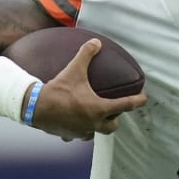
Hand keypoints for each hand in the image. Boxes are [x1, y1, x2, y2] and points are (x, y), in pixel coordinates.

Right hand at [28, 40, 147, 141]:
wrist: (35, 108)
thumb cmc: (58, 90)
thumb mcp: (74, 70)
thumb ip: (86, 55)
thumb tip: (96, 42)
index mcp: (99, 109)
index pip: (125, 105)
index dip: (137, 101)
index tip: (143, 99)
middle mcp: (93, 124)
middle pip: (112, 126)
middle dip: (115, 119)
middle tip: (113, 110)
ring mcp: (81, 132)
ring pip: (95, 133)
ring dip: (97, 126)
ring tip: (93, 116)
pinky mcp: (68, 136)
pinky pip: (77, 135)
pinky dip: (77, 129)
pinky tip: (72, 123)